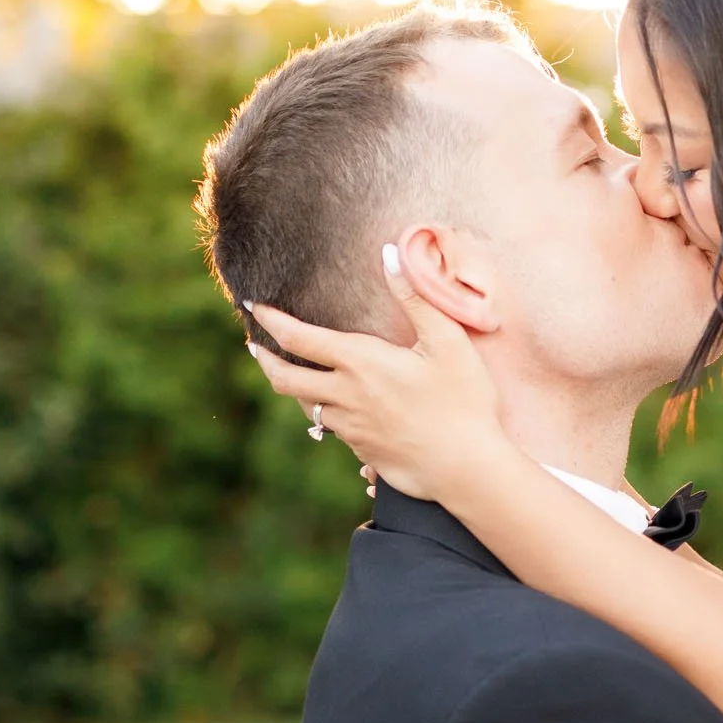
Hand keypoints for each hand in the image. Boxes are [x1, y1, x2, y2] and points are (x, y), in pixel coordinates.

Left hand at [246, 259, 503, 502]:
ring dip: (297, 389)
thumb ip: (415, 297)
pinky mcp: (363, 453)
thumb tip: (391, 254)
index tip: (254, 306)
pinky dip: (328, 416)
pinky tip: (339, 412)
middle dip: (265, 360)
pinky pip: (335, 431)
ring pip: (308, 408)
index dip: (271, 320)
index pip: (298, 337)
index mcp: (360, 363)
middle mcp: (346, 396)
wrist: (468, 469)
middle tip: (256, 347)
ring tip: (296, 377)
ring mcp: (351, 429)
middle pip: (285, 379)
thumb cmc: (465, 401)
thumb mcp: (448, 342)